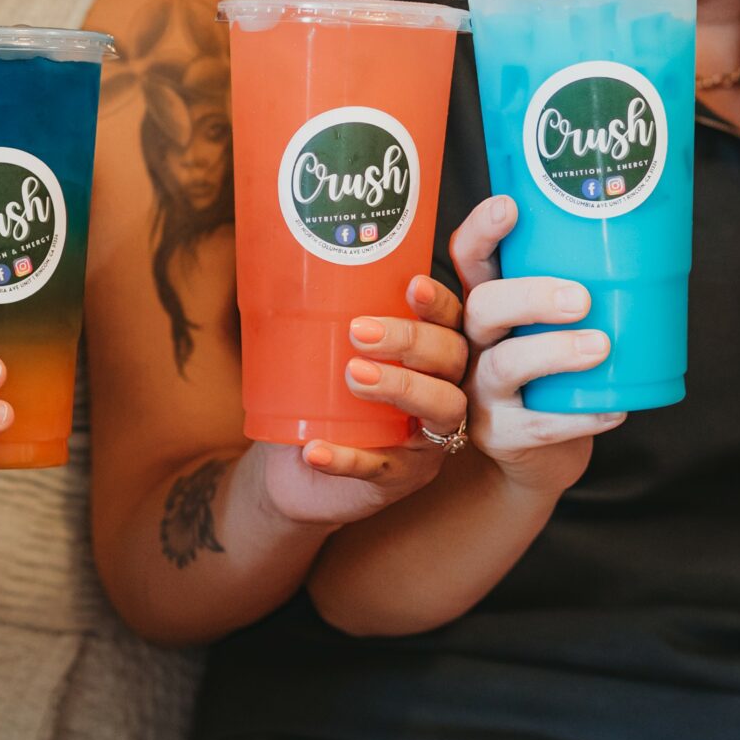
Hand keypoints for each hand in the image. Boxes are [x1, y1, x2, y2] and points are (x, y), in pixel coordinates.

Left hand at [257, 274, 472, 523]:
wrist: (293, 470)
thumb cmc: (316, 398)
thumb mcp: (324, 355)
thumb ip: (322, 319)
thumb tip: (286, 261)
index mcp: (432, 354)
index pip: (453, 320)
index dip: (440, 303)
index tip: (413, 285)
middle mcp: (445, 390)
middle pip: (453, 359)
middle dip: (412, 341)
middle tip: (360, 332)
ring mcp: (429, 438)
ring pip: (441, 408)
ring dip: (401, 387)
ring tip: (353, 376)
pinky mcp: (402, 478)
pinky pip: (383, 468)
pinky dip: (348, 458)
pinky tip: (315, 449)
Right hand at [453, 196, 624, 495]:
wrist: (536, 454)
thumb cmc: (553, 373)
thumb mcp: (549, 325)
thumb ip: (574, 287)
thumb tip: (647, 237)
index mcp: (485, 303)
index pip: (468, 257)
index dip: (482, 231)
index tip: (510, 207)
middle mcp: (473, 342)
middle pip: (483, 307)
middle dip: (530, 296)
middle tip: (581, 298)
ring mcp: (481, 391)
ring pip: (505, 364)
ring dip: (556, 352)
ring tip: (601, 347)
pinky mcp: (501, 435)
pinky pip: (538, 424)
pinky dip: (581, 415)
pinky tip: (615, 407)